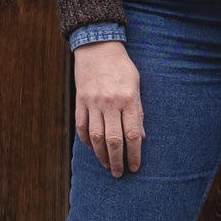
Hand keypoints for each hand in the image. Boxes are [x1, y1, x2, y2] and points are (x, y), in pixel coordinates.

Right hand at [74, 40, 143, 176]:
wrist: (97, 47)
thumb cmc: (122, 67)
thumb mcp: (136, 86)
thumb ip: (138, 112)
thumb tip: (140, 138)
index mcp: (128, 99)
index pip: (132, 134)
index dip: (134, 154)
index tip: (134, 167)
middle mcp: (110, 103)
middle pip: (113, 140)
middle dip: (117, 160)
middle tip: (119, 173)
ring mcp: (93, 103)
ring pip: (95, 137)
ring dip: (101, 155)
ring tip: (107, 165)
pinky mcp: (80, 101)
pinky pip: (82, 126)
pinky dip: (86, 141)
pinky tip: (93, 148)